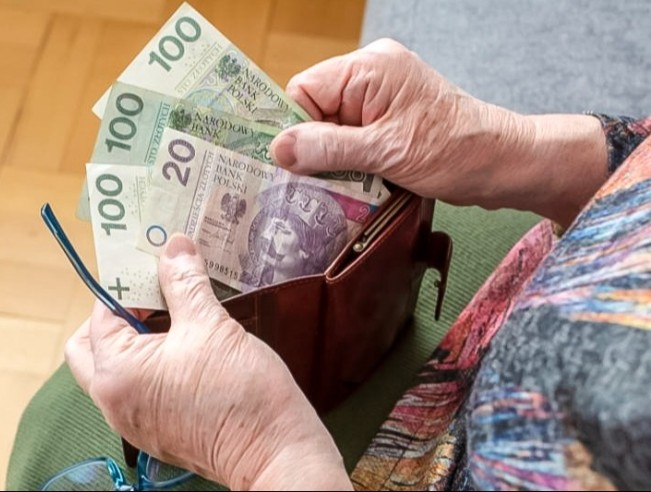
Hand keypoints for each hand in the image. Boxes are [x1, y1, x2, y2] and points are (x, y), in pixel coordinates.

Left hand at [65, 234, 350, 490]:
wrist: (274, 452)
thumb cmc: (239, 391)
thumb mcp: (210, 325)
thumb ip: (184, 282)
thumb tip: (174, 246)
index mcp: (116, 372)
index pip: (101, 314)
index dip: (127, 285)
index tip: (156, 268)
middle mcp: (113, 401)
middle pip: (90, 347)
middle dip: (116, 315)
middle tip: (152, 295)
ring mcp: (133, 421)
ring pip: (114, 369)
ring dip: (134, 340)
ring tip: (174, 316)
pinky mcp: (156, 432)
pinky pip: (137, 390)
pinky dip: (149, 365)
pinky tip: (186, 349)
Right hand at [270, 38, 606, 225]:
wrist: (503, 165)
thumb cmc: (454, 152)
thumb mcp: (384, 152)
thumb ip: (328, 148)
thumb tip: (278, 149)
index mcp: (369, 69)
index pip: (303, 90)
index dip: (294, 127)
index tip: (292, 163)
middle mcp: (372, 76)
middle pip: (314, 110)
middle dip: (313, 148)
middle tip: (315, 181)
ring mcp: (381, 98)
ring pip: (331, 129)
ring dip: (332, 160)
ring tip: (342, 185)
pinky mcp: (389, 120)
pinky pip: (351, 138)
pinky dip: (349, 163)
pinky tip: (356, 182)